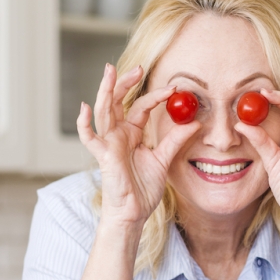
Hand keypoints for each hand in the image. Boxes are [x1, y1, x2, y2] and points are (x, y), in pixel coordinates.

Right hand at [77, 64, 199, 225]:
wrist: (134, 212)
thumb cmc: (143, 188)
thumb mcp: (164, 160)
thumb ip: (176, 141)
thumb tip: (195, 123)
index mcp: (132, 133)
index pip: (141, 107)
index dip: (155, 96)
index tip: (174, 88)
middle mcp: (118, 134)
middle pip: (118, 101)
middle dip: (126, 83)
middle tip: (138, 67)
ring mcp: (108, 143)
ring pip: (104, 111)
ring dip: (106, 91)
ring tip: (110, 71)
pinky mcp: (102, 155)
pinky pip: (89, 137)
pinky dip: (84, 123)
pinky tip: (85, 108)